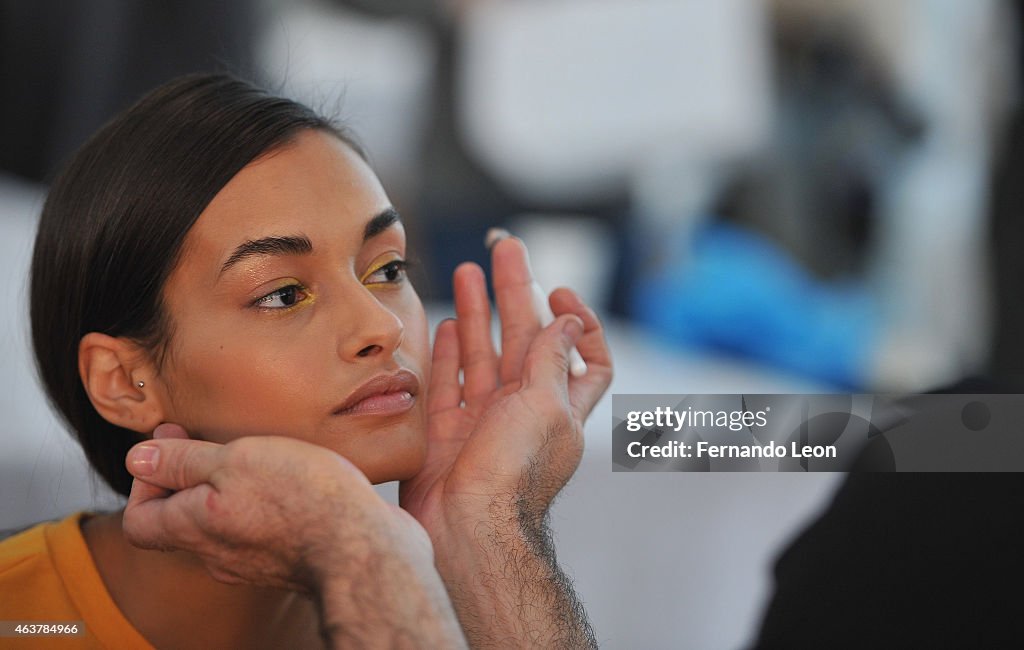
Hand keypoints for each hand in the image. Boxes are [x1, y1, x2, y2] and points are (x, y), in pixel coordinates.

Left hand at [123, 424, 465, 646]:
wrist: (365, 548)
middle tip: (211, 440)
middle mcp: (217, 555)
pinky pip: (258, 533)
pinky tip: (291, 482)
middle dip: (188, 477)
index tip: (173, 446)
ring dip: (227, 490)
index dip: (144, 482)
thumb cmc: (303, 498)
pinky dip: (261, 506)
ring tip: (257, 456)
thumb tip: (136, 458)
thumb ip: (184, 460)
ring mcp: (253, 564)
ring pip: (222, 525)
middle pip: (180, 521)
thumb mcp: (236, 459)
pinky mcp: (288, 562)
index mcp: (194, 527)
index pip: (138, 520)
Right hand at [400, 235, 612, 545]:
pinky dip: (449, 353)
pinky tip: (447, 322)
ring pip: (484, 355)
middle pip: (525, 342)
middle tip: (504, 248)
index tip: (560, 292)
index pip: (587, 359)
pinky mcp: (447, 434)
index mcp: (560, 407)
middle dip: (516, 293)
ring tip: (469, 269)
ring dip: (479, 312)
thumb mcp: (547, 405)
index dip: (581, 323)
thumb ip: (552, 360)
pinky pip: (450, 384)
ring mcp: (485, 423)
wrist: (466, 530)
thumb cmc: (514, 473)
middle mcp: (525, 412)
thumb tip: (568, 321)